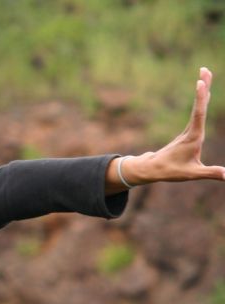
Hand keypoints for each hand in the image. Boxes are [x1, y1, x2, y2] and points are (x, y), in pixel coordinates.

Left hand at [126, 67, 224, 184]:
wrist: (154, 168)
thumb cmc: (172, 171)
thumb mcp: (192, 173)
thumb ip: (210, 173)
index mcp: (193, 137)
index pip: (198, 115)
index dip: (200, 99)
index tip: (200, 83)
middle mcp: (191, 130)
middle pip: (199, 105)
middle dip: (203, 87)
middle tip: (205, 69)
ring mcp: (189, 130)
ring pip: (198, 107)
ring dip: (203, 90)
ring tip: (206, 74)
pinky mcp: (189, 132)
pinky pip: (198, 112)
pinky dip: (202, 100)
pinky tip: (205, 92)